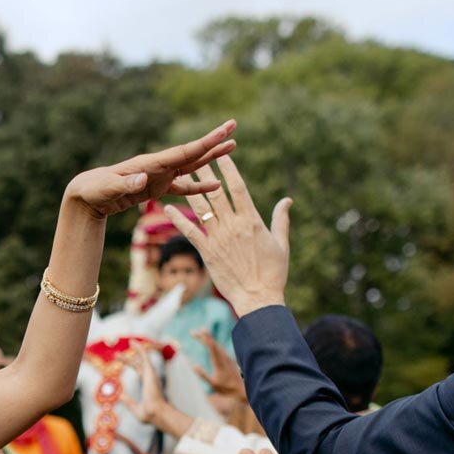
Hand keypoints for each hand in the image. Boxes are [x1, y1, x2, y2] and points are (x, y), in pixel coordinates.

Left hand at [63, 122, 236, 220]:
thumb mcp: (107, 188)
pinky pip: (182, 187)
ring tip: (232, 147)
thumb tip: (143, 179)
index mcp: (150, 163)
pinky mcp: (157, 188)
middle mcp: (158, 165)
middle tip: (234, 126)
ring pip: (191, 165)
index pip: (183, 152)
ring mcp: (159, 176)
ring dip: (211, 158)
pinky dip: (198, 188)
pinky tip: (214, 187)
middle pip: (192, 153)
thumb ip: (126, 183)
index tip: (225, 130)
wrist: (87, 194)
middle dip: (213, 142)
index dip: (205, 142)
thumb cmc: (94, 190)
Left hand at [170, 155, 292, 316]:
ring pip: (201, 208)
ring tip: (180, 175)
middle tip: (194, 157)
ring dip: (189, 190)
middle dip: (205, 173)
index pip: (238, 187)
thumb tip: (287, 200)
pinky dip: (179, 219)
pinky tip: (167, 208)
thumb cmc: (273, 273)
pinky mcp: (207, 253)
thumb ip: (281, 219)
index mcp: (252, 220)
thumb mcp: (281, 243)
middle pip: (216, 192)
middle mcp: (233, 225)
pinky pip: (191, 232)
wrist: (258, 298)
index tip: (221, 155)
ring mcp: (219, 239)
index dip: (228, 169)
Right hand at [192, 331, 244, 398]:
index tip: (198, 332)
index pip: (211, 346)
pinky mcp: (229, 360)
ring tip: (200, 334)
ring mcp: (228, 358)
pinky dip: (213, 344)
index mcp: (219, 362)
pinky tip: (210, 343)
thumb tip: (193, 366)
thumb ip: (203, 375)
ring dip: (208, 339)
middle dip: (203, 336)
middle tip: (193, 332)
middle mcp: (224, 358)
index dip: (204, 338)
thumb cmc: (226, 389)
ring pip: (217, 345)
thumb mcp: (213, 384)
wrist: (241, 390)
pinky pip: (220, 349)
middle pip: (213, 343)